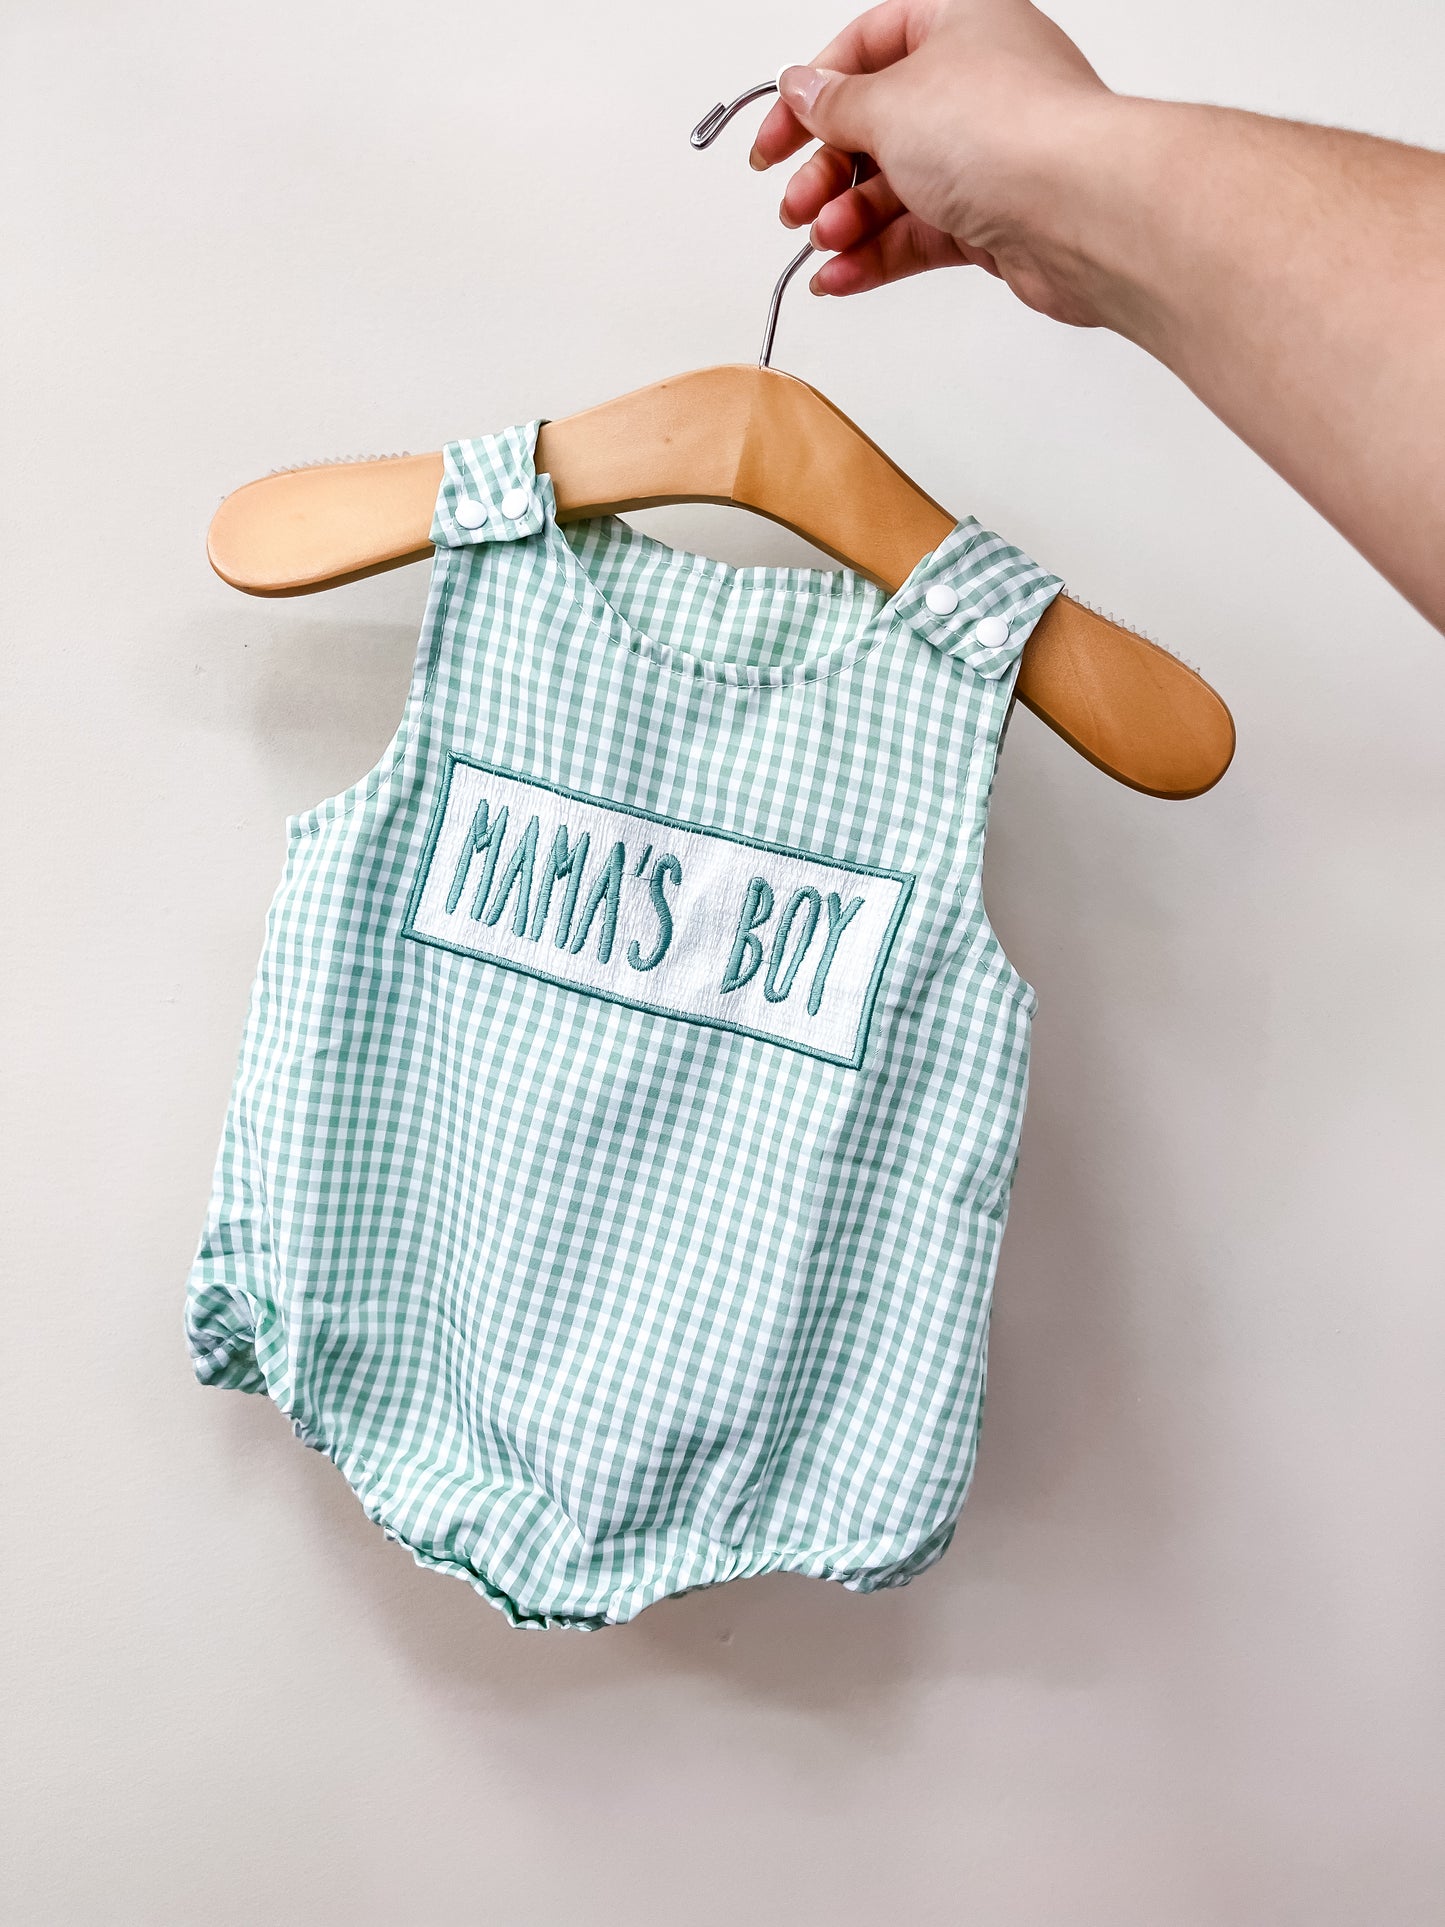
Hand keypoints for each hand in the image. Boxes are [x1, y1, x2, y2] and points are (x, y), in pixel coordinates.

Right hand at [749, 0, 1112, 325]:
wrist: (1079, 212)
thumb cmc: (1008, 132)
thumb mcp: (889, 102)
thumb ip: (836, 103)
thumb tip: (804, 91)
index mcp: (960, 22)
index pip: (869, 45)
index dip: (813, 92)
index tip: (776, 137)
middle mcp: (977, 85)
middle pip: (877, 126)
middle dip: (827, 171)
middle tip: (794, 204)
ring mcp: (988, 156)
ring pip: (897, 189)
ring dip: (847, 220)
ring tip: (822, 241)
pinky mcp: (994, 220)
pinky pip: (919, 235)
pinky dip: (876, 257)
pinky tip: (839, 276)